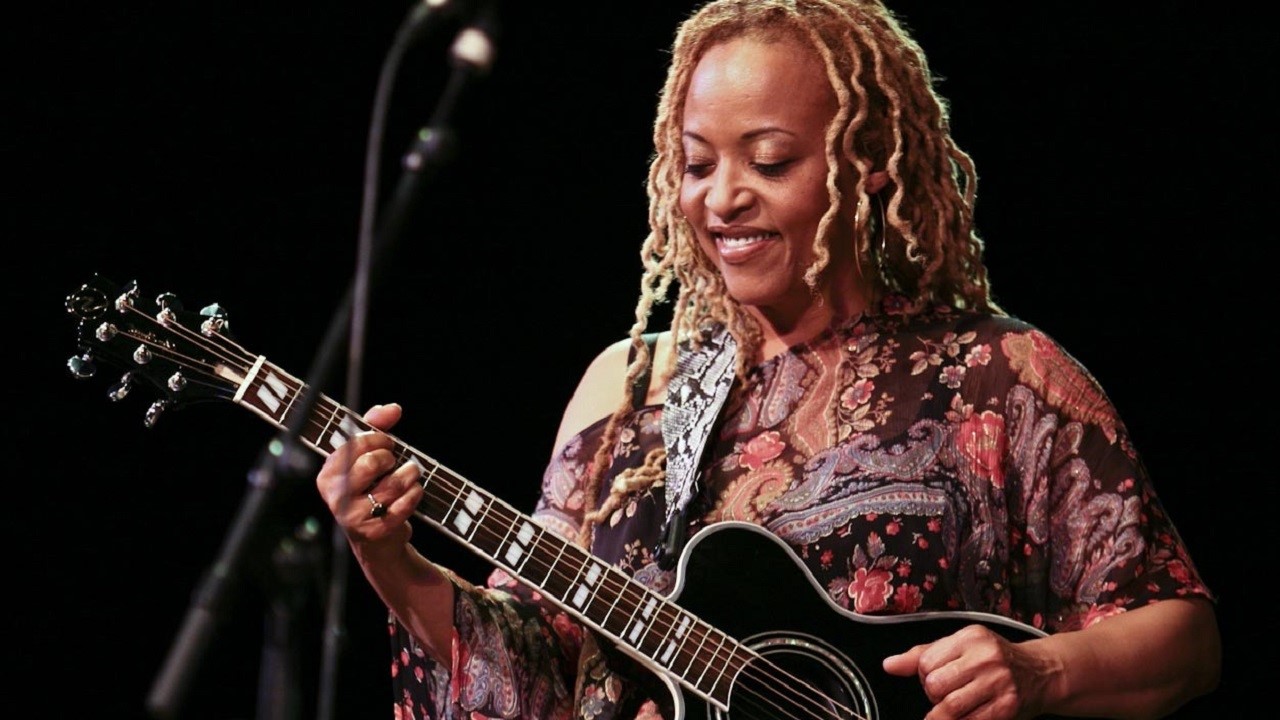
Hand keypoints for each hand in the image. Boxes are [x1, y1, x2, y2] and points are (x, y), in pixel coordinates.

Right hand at [315, 403, 423, 545]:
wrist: (376, 541)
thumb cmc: (368, 490)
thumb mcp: (365, 456)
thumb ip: (376, 427)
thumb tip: (393, 409)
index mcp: (328, 476)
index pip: (354, 445)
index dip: (377, 438)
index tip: (386, 443)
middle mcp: (336, 497)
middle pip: (371, 463)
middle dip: (389, 458)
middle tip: (393, 461)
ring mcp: (354, 517)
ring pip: (393, 484)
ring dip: (409, 474)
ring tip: (410, 473)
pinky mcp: (376, 531)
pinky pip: (405, 503)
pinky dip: (415, 493)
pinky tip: (413, 491)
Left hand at [882, 623, 1055, 719]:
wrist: (1041, 673)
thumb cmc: (995, 660)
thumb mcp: (961, 647)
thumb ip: (923, 654)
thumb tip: (889, 665)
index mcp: (970, 637)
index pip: (926, 661)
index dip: (924, 675)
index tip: (935, 677)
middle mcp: (985, 657)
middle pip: (935, 685)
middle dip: (933, 695)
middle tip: (944, 694)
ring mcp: (998, 682)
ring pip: (950, 707)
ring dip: (943, 714)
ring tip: (949, 709)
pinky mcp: (1007, 706)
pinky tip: (963, 717)